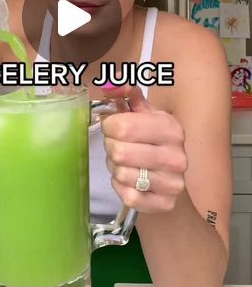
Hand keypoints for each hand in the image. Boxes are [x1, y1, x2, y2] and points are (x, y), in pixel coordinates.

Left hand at [101, 85, 187, 213]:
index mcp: (171, 128)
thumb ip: (125, 95)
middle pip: (119, 151)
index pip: (123, 126)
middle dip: (111, 148)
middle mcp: (177, 156)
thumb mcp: (143, 114)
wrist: (171, 180)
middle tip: (117, 146)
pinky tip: (129, 179)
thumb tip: (109, 82)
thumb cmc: (152, 141)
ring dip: (115, 168)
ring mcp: (173, 183)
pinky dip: (121, 187)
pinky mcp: (164, 204)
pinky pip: (127, 195)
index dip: (109, 126)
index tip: (112, 127)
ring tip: (125, 162)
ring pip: (121, 174)